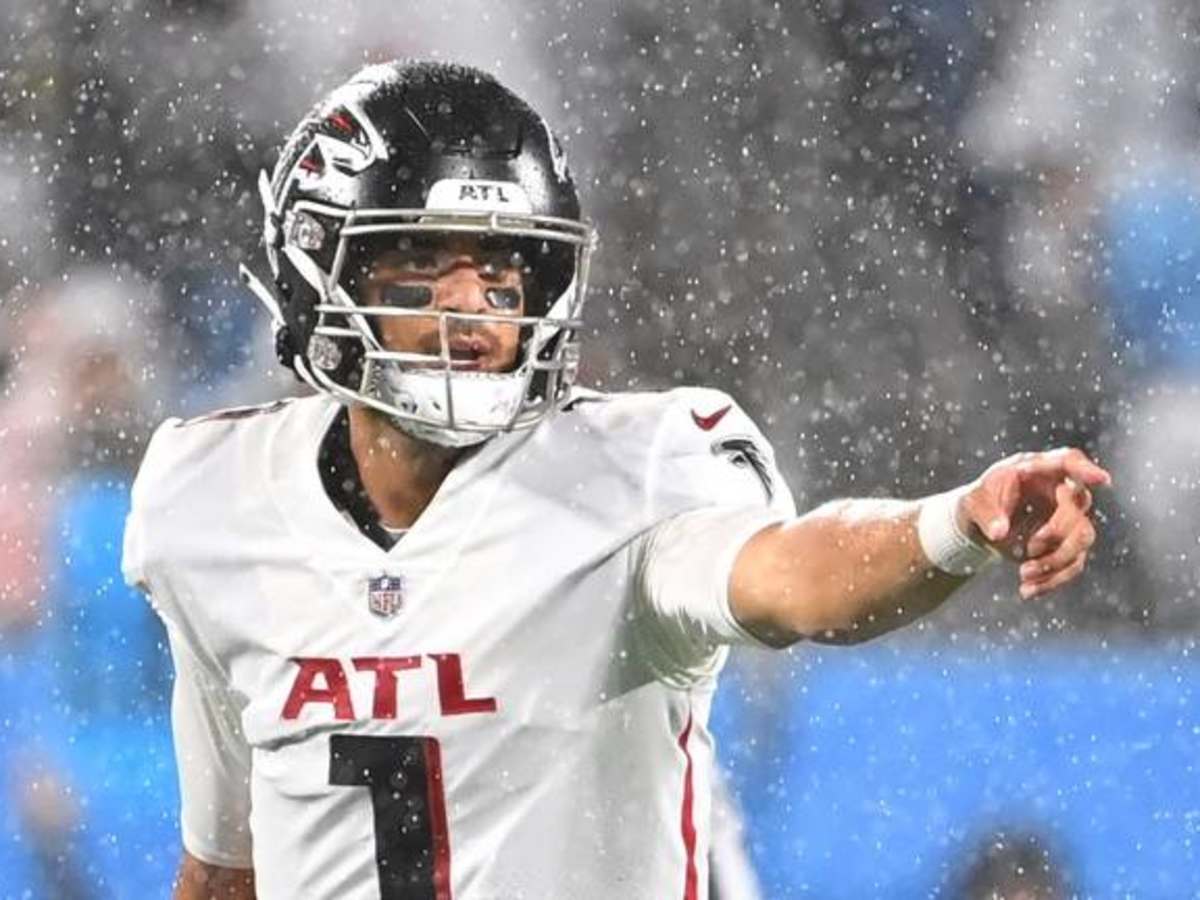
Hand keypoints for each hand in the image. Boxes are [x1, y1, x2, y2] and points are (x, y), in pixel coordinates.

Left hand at [958, 448, 1111, 599]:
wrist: (980, 525)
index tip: (1102, 480)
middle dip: (1057, 533)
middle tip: (1028, 548)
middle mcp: (1060, 493)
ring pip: (1082, 540)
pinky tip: (1027, 591)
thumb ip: (986, 513)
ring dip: (1056, 561)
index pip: (1068, 461)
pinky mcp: (1066, 546)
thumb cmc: (981, 501)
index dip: (1086, 469)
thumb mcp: (973, 502)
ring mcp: (1068, 520)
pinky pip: (1072, 565)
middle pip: (1077, 509)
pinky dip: (1051, 581)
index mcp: (1039, 470)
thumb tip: (1000, 533)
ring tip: (1023, 574)